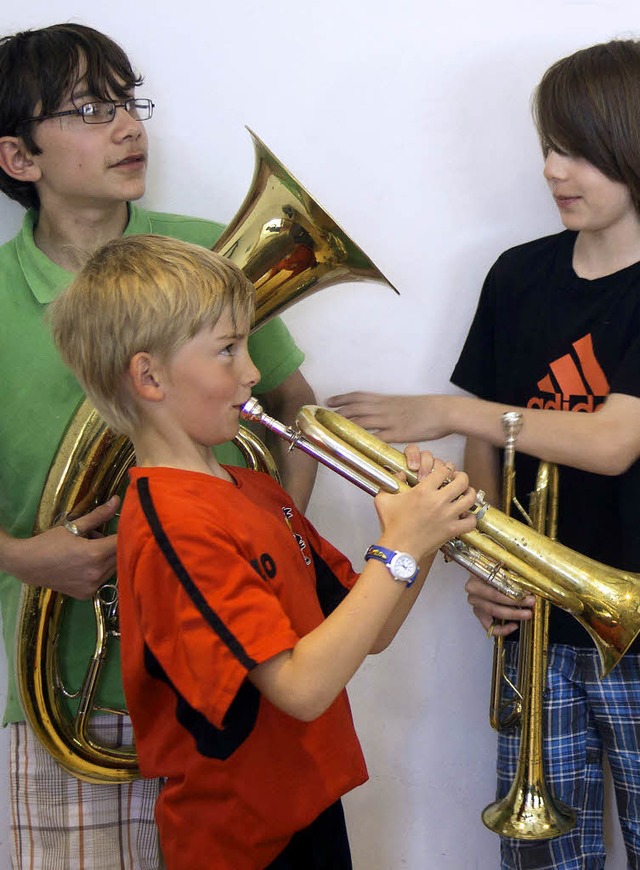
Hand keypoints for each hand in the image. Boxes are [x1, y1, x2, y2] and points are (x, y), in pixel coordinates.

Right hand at [3, 497, 119, 599]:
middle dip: (113, 545)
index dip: (125, 533)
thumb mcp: (73, 526)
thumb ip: (98, 515)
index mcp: (95, 554)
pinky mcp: (87, 594)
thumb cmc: (49, 542)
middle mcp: (96, 573)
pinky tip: (84, 564)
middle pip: (120, 556)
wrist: (27, 565)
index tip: (122, 526)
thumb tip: (117, 500)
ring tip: (88, 549)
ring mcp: (92, 586)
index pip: (122, 542)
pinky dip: (99, 570)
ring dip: (108, 558)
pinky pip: (103, 579)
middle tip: (97, 536)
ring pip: (113, 568)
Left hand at [326, 392, 451, 442]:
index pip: (360, 396)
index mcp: (387, 400)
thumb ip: (391, 409)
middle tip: (325, 417)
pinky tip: (356, 446)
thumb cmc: (427, 408)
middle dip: (339, 412)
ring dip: (347, 425)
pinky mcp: (399, 434)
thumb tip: (381, 414)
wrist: (443, 411)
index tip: (330, 400)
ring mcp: (391, 421)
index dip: (343, 398)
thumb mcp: (405, 404)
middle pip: (356, 408)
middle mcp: (385, 408)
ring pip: (363, 421)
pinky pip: (378, 437)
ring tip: (334, 430)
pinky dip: (366, 441)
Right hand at [374, 448, 476, 559]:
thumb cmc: (392, 525)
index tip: (446, 470)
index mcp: (423, 491)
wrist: (398, 547)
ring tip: (466, 493)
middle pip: (461, 481)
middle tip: (458, 479)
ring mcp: (447, 516)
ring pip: (470, 499)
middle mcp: (438, 501)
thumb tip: (398, 475)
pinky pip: (471, 521)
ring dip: (469, 493)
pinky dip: (471, 518)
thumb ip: (390, 483)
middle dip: (461, 477)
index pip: (444, 470)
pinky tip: (465, 516)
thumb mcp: (384, 500)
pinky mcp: (451, 530)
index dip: (447, 468)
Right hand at [465, 575, 534, 635]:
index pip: (494, 592)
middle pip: (495, 604)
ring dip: (514, 615)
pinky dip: (503, 629)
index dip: (512, 594)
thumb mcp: (499, 567)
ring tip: (527, 614)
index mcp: (475, 583)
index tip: (527, 594)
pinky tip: (514, 626)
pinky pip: (491, 627)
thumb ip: (510, 573)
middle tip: (531, 603)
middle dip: (516, 604)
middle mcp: (473, 596)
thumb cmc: (492, 570)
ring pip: (495, 614)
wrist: (483, 573)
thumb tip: (525, 580)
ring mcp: (477, 606)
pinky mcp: (481, 616)